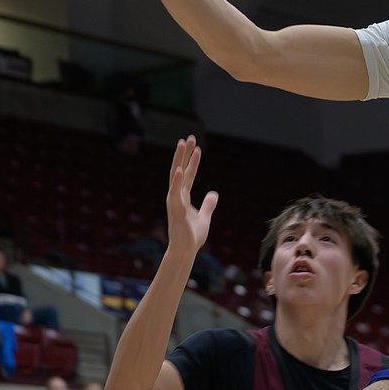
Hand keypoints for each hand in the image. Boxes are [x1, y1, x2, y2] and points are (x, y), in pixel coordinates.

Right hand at [167, 137, 218, 257]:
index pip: (188, 175)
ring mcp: (174, 201)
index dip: (193, 161)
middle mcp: (177, 196)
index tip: (197, 147)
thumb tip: (213, 194)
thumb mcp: (204, 217)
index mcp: (183, 197)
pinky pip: (176, 192)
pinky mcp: (175, 209)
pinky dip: (177, 180)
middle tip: (189, 137)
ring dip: (179, 159)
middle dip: (185, 154)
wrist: (185, 251)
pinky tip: (179, 168)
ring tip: (182, 144)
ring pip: (176, 176)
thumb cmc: (192, 236)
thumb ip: (208, 205)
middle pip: (180, 170)